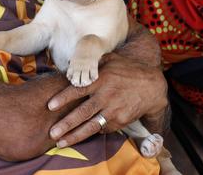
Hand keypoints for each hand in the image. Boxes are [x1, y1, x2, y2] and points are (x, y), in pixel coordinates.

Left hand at [47, 54, 167, 147]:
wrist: (152, 86)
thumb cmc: (128, 70)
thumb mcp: (111, 59)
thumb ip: (92, 61)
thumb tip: (71, 62)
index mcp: (101, 80)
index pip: (78, 89)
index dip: (63, 98)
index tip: (50, 105)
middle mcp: (106, 96)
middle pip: (82, 113)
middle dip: (66, 124)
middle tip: (51, 133)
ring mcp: (114, 110)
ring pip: (91, 126)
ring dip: (75, 136)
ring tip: (61, 143)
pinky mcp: (121, 121)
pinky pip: (103, 129)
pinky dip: (93, 132)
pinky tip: (82, 135)